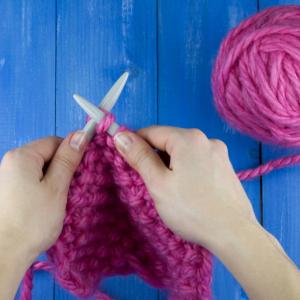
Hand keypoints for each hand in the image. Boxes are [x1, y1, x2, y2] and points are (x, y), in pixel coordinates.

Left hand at [0, 131, 86, 299]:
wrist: (4, 254)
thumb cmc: (33, 220)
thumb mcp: (56, 187)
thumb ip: (68, 159)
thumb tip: (81, 134)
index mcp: (22, 156)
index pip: (54, 141)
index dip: (72, 152)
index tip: (84, 169)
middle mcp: (12, 162)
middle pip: (47, 155)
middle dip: (64, 167)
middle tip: (76, 186)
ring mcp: (10, 177)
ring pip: (42, 169)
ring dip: (57, 179)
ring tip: (66, 196)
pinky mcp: (11, 191)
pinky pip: (34, 181)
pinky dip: (46, 188)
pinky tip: (51, 203)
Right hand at [114, 126, 299, 299]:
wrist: (234, 233)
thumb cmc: (191, 209)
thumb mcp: (158, 183)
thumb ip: (139, 156)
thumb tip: (120, 135)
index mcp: (189, 138)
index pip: (152, 132)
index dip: (135, 143)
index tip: (126, 160)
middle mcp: (207, 139)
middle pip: (169, 141)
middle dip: (155, 157)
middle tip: (149, 181)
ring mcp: (219, 153)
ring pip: (184, 152)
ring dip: (171, 164)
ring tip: (169, 189)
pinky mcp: (226, 167)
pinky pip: (198, 161)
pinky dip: (187, 169)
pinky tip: (188, 190)